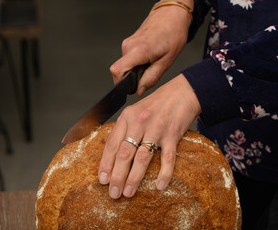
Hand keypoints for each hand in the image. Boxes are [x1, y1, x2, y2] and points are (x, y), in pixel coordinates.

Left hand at [98, 74, 200, 198]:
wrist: (182, 92)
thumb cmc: (157, 103)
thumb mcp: (135, 111)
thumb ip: (125, 128)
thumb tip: (113, 153)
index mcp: (127, 117)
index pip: (112, 143)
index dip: (105, 163)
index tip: (102, 179)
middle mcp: (139, 122)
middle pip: (124, 153)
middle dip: (117, 176)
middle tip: (113, 193)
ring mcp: (156, 128)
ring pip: (142, 157)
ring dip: (134, 177)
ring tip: (128, 192)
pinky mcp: (173, 134)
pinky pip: (167, 157)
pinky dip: (164, 173)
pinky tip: (159, 185)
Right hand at [111, 0, 193, 96]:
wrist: (171, 15)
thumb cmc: (173, 34)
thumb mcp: (166, 61)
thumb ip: (151, 78)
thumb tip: (138, 91)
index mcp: (139, 50)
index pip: (117, 71)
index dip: (121, 83)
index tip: (132, 86)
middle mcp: (129, 46)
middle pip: (120, 71)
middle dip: (132, 77)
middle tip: (149, 71)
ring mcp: (127, 43)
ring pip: (125, 65)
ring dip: (136, 69)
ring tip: (151, 61)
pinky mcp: (128, 43)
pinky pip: (127, 59)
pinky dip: (136, 63)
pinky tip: (149, 56)